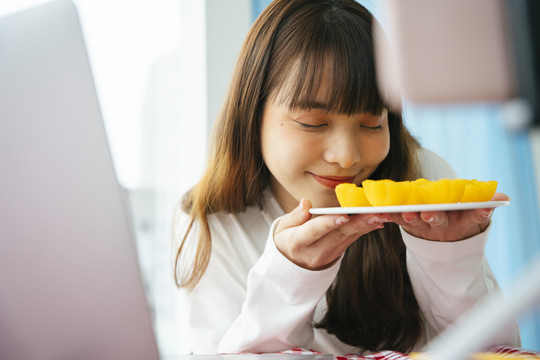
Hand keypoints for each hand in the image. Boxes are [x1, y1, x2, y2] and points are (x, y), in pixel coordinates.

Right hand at [274, 199, 387, 269]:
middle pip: (337, 235)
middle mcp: (315, 251)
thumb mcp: (282, 229)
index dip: (329, 223)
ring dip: (366, 225)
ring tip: (382, 215)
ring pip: (348, 238)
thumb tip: (306, 203)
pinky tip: (378, 221)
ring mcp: (328, 255)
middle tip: (374, 213)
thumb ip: (294, 216)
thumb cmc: (286, 240)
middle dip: (358, 223)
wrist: (291, 267)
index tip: (343, 216)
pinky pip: (352, 240)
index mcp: (297, 242)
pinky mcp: (338, 254)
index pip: (314, 231)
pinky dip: (365, 229)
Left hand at [387, 192, 509, 241]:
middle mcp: (440, 224)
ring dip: (408, 217)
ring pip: (415, 221)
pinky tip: (380, 211)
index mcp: (459, 220)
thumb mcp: (471, 214)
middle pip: (437, 221)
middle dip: (433, 217)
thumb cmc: (457, 217)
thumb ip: (483, 206)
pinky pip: (396, 219)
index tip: (481, 211)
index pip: (470, 217)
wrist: (439, 236)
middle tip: (428, 214)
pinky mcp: (405, 222)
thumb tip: (504, 198)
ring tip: (404, 212)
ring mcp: (422, 225)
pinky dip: (388, 215)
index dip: (476, 214)